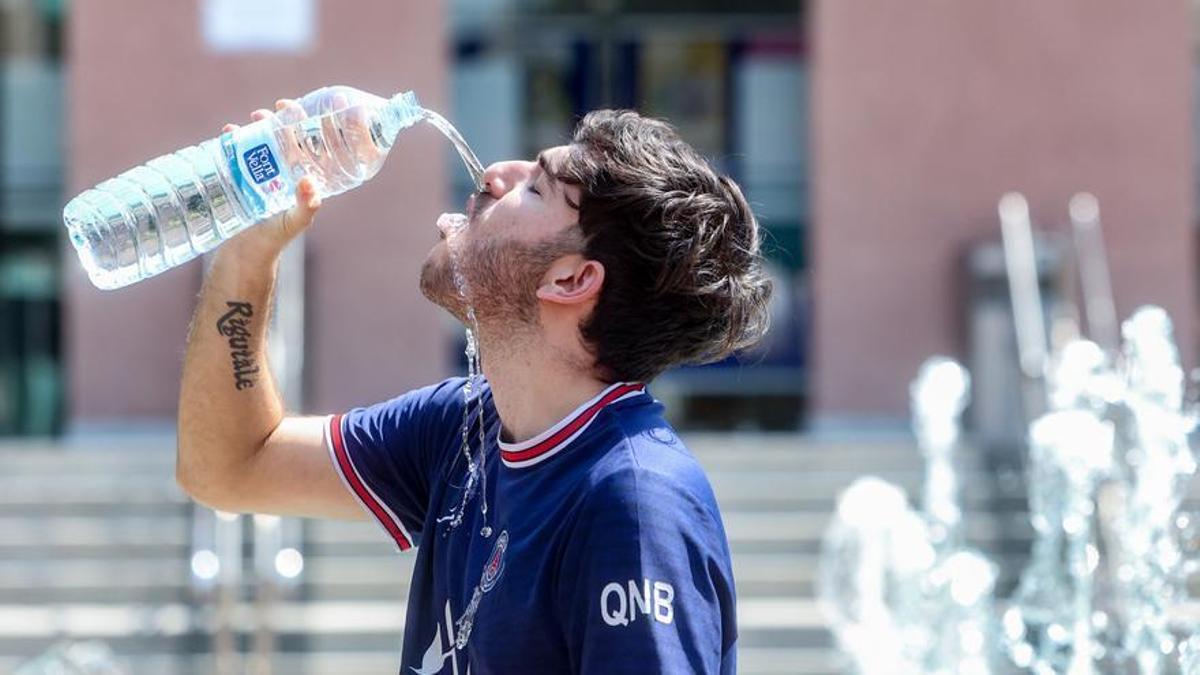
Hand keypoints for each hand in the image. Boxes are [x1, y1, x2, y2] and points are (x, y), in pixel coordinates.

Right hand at [220, 99, 321, 258]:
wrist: (243, 256)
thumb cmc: (274, 242)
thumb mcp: (294, 223)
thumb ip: (306, 207)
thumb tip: (309, 182)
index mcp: (303, 179)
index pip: (311, 146)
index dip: (309, 125)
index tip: (303, 108)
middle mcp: (285, 174)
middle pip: (285, 138)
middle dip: (279, 120)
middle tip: (271, 111)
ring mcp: (261, 175)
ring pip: (261, 142)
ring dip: (256, 127)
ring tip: (250, 120)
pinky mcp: (240, 179)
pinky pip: (237, 153)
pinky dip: (233, 140)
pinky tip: (228, 133)